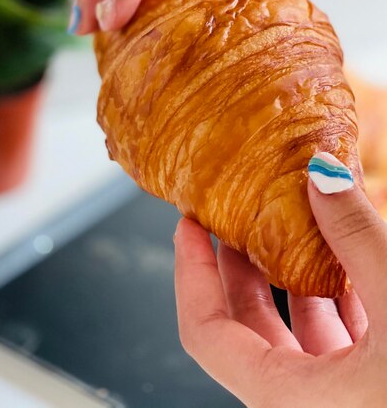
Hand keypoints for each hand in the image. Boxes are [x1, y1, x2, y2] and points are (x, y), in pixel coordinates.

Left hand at [174, 156, 386, 406]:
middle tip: (237, 212)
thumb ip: (357, 239)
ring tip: (292, 223)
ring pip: (294, 330)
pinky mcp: (370, 387)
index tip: (189, 223)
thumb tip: (321, 173)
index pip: (204, 331)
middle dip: (239, 264)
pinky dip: (335, 296)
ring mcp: (338, 397)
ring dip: (291, 274)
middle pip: (245, 325)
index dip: (189, 272)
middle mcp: (303, 404)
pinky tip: (346, 261)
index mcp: (287, 399)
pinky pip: (336, 338)